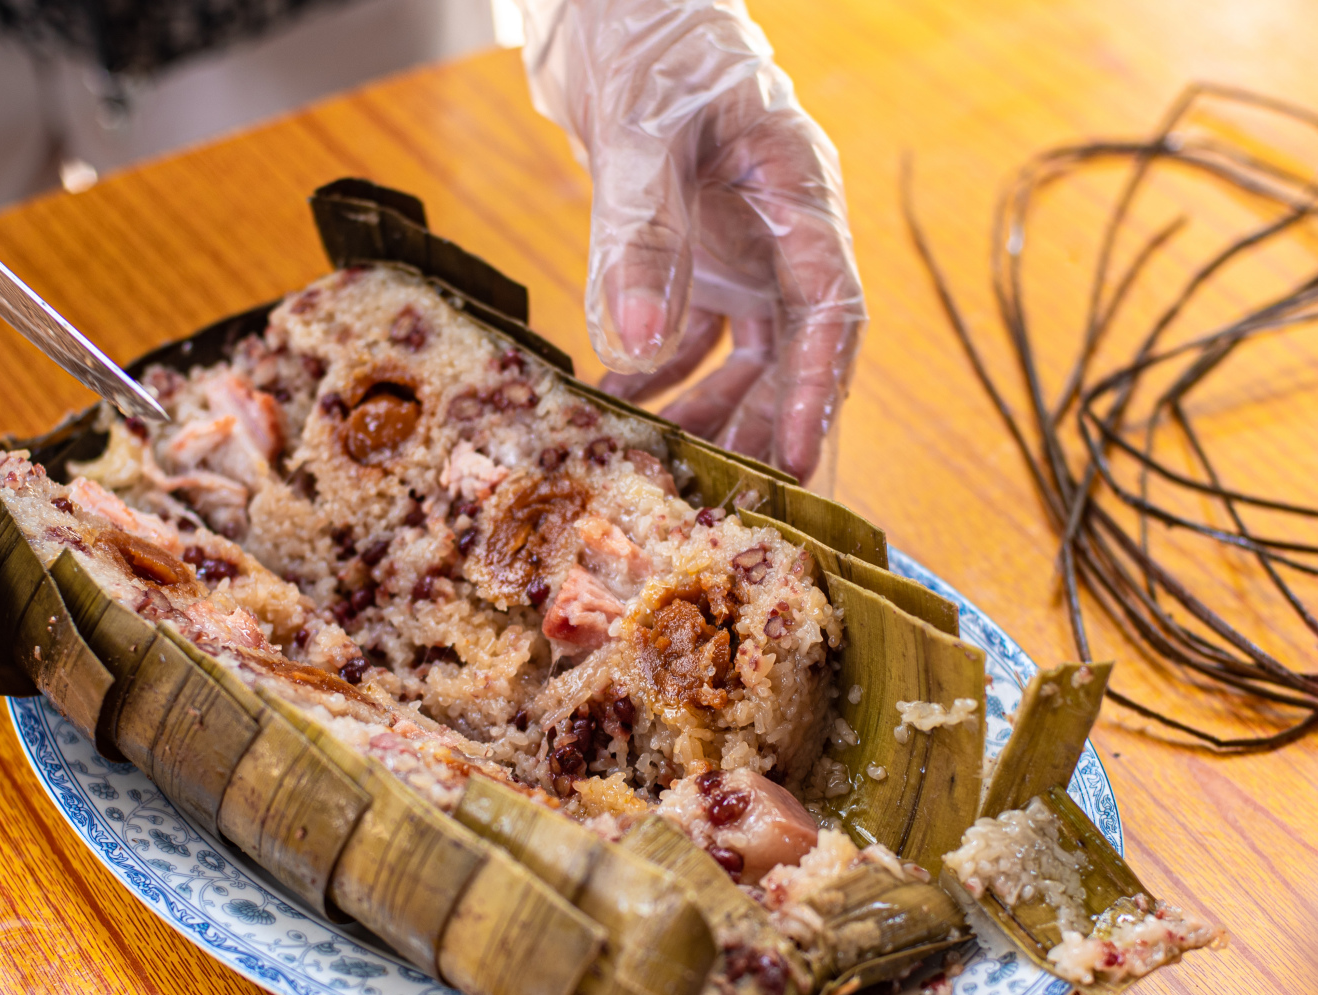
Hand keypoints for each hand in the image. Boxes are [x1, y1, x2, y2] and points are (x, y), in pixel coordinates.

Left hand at [520, 0, 863, 483]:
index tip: (795, 459)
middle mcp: (781, 240)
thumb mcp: (646, 138)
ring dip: (702, 414)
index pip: (831, 314)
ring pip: (740, 363)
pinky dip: (654, 377)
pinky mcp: (698, 266)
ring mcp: (741, 257)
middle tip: (723, 496)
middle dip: (758, 428)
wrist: (622, 25)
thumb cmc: (655, 53)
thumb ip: (642, 235)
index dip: (817, 392)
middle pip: (789, 358)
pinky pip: (687, 342)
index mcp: (802, 200)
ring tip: (657, 462)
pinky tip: (613, 403)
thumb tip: (640, 341)